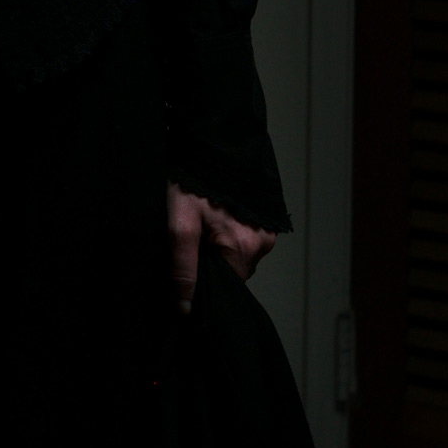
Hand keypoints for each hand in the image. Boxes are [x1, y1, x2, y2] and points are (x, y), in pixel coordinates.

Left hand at [167, 180, 275, 313]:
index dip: (205, 278)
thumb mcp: (179, 223)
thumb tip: (185, 308)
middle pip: (234, 270)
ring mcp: (268, 229)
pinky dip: (232, 232)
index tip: (190, 261)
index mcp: (244, 249)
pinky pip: (247, 238)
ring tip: (204, 221)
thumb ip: (183, 267)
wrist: (214, 139)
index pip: (226, 286)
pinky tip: (217, 215)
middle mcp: (263, 243)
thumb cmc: (193, 179)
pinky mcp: (268, 217)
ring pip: (239, 254)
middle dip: (213, 261)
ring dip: (222, 245)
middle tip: (194, 236)